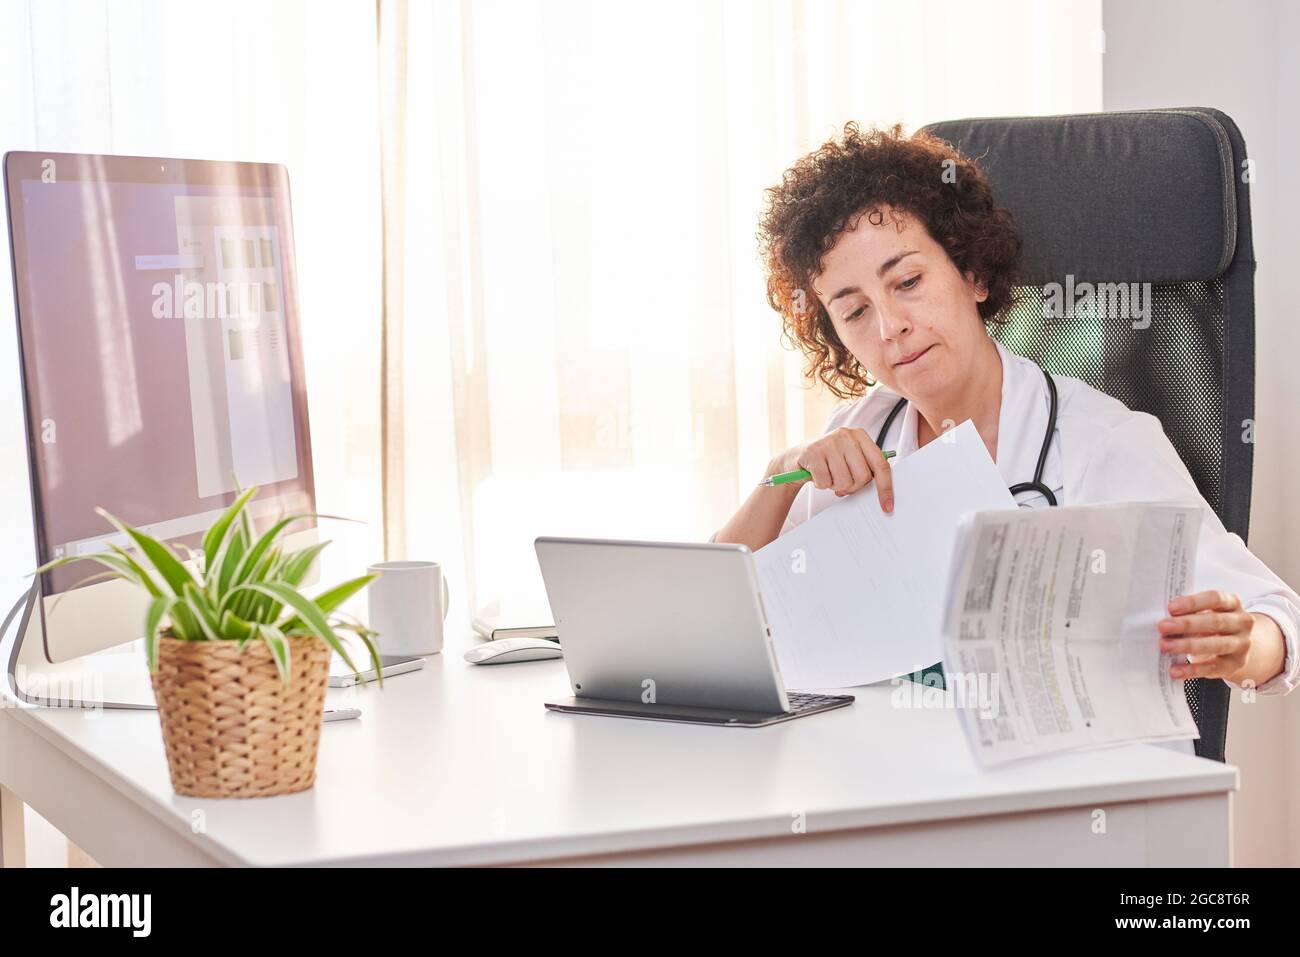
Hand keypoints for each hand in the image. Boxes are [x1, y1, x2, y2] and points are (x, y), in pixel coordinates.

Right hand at [774, 427, 893, 512]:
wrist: (797, 458)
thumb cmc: (830, 462)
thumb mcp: (851, 459)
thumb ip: (866, 468)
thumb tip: (883, 493)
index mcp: (861, 436)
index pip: (881, 464)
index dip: (885, 488)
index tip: (887, 507)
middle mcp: (846, 435)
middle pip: (863, 476)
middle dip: (853, 487)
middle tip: (842, 483)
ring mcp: (828, 442)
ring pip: (844, 481)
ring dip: (835, 486)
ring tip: (829, 476)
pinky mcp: (812, 452)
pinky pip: (825, 482)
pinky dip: (821, 485)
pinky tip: (817, 475)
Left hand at [1159, 589, 1255, 680]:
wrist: (1237, 646)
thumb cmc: (1212, 624)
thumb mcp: (1206, 612)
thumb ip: (1189, 612)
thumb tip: (1162, 617)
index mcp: (1232, 604)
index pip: (1215, 598)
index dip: (1193, 602)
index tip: (1171, 608)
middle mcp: (1241, 623)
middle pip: (1216, 622)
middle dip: (1187, 624)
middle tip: (1163, 627)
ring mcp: (1241, 645)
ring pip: (1217, 645)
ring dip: (1188, 645)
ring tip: (1165, 645)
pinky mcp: (1235, 665)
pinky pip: (1212, 668)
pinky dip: (1192, 670)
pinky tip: (1175, 670)